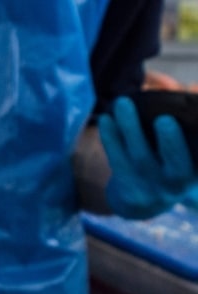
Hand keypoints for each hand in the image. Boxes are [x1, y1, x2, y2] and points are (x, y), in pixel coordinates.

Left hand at [98, 96, 197, 218]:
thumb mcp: (187, 153)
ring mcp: (151, 190)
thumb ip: (191, 125)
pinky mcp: (127, 191)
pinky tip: (106, 119)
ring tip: (123, 103)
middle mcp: (178, 183)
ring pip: (139, 157)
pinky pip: (117, 161)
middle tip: (164, 119)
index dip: (193, 141)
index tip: (189, 120)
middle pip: (176, 162)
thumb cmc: (170, 165)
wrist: (145, 204)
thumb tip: (193, 87)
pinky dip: (111, 138)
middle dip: (171, 141)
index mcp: (195, 171)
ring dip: (130, 128)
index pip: (197, 159)